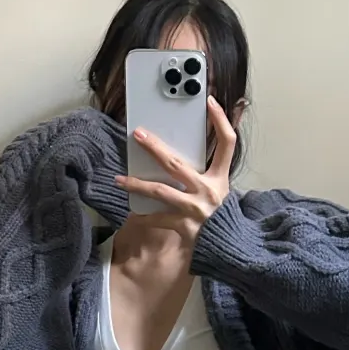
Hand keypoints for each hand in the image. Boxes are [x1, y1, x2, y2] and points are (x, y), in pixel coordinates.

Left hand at [116, 95, 235, 244]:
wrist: (229, 247)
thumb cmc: (222, 216)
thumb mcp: (223, 189)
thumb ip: (214, 167)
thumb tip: (206, 145)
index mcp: (220, 178)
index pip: (227, 143)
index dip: (221, 121)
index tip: (210, 101)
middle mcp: (208, 191)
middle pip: (177, 164)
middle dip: (155, 148)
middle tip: (138, 134)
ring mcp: (195, 209)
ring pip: (160, 192)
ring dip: (137, 185)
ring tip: (119, 179)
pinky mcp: (184, 227)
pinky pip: (158, 219)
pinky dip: (145, 216)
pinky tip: (133, 212)